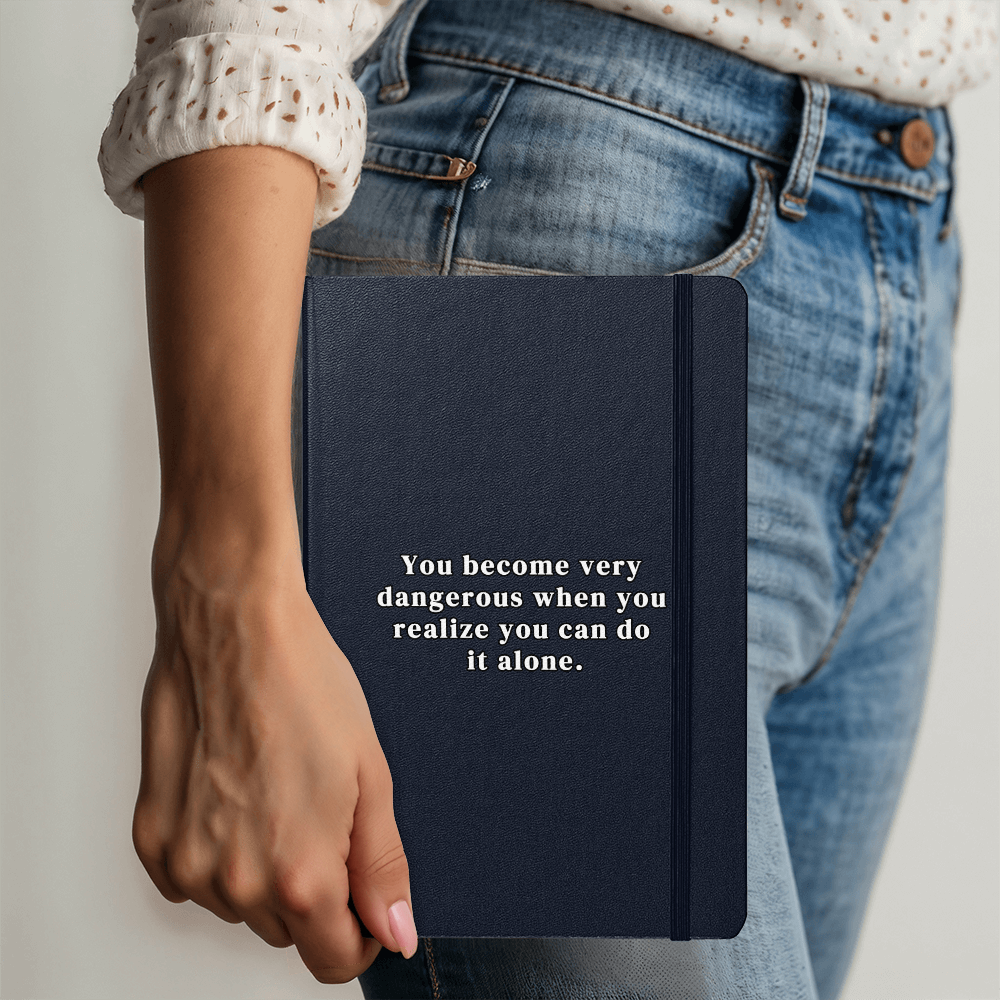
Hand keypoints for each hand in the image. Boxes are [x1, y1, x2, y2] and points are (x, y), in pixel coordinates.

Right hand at [133, 528, 417, 983]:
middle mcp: (236, 882)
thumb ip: (382, 867)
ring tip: (278, 786)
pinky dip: (217, 848)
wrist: (234, 625)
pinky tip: (237, 790)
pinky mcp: (151, 836)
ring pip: (240, 903)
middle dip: (315, 886)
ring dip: (262, 867)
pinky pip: (194, 876)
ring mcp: (186, 861)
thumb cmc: (304, 683)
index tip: (364, 896)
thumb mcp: (372, 775)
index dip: (360, 930)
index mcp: (301, 874)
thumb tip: (396, 931)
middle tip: (322, 808)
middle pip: (289, 930)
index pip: (335, 959)